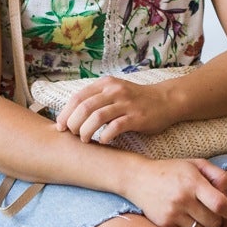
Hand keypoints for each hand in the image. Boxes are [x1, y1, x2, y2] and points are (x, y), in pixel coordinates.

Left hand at [57, 75, 177, 144]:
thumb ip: (97, 98)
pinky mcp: (136, 117)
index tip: (60, 127)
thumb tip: (71, 115)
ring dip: (86, 131)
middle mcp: (114, 91)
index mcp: (106, 84)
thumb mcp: (115, 91)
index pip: (77, 97)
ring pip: (97, 117)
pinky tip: (104, 142)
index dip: (65, 113)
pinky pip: (115, 127)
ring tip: (85, 140)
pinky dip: (105, 136)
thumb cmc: (136, 100)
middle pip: (84, 107)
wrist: (166, 100)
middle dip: (73, 123)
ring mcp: (126, 103)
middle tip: (72, 135)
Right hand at [121, 158, 226, 226]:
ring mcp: (172, 214)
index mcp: (192, 182)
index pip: (219, 204)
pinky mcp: (165, 225)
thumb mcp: (196, 164)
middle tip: (213, 211)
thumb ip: (217, 175)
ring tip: (199, 215)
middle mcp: (182, 199)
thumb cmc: (173, 171)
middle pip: (214, 222)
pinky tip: (187, 219)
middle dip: (218, 219)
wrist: (139, 179)